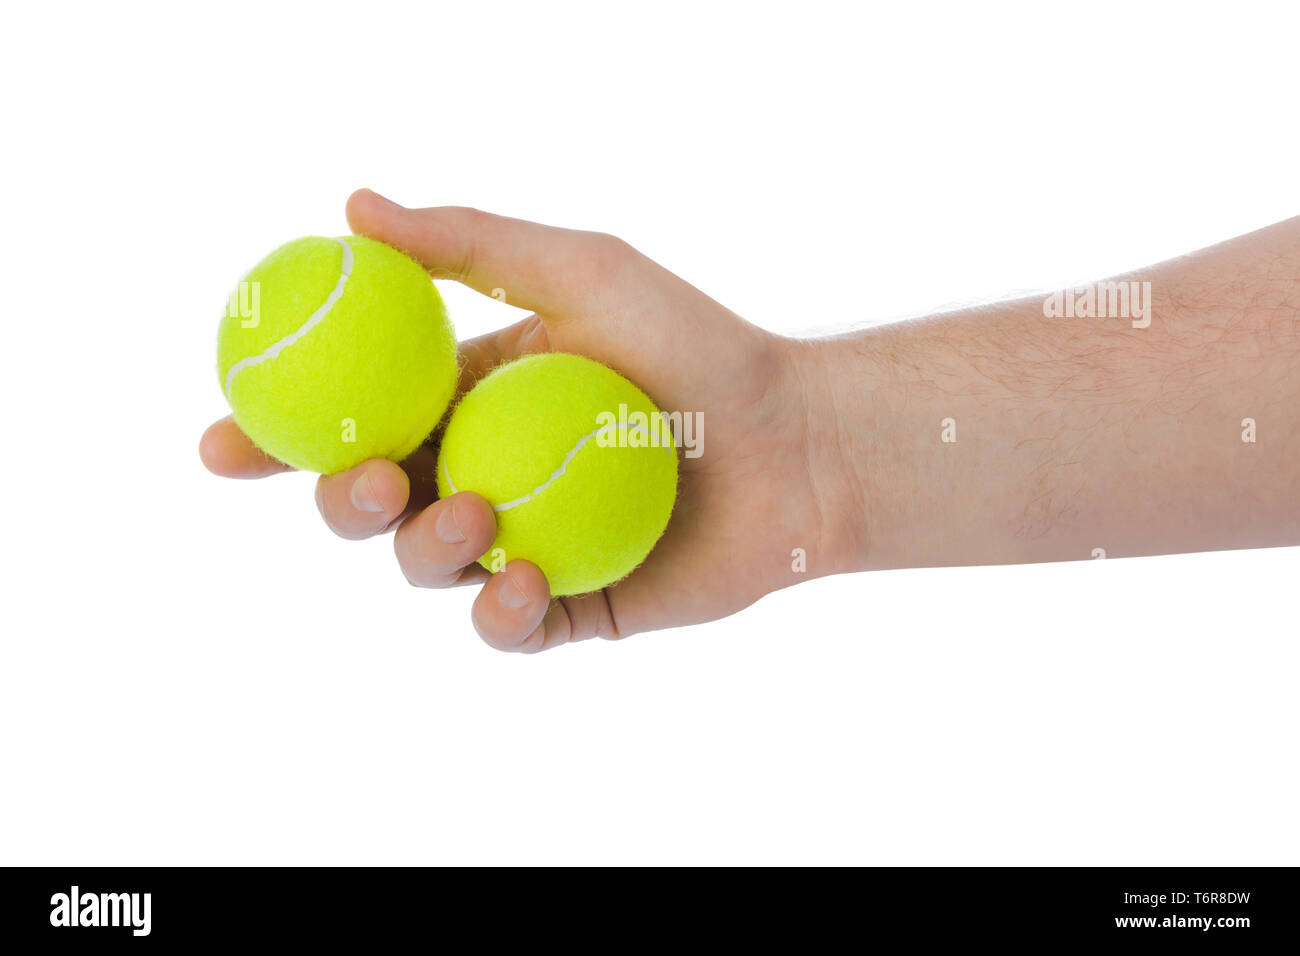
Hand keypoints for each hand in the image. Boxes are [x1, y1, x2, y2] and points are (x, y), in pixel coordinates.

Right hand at [201, 190, 863, 651]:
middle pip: (367, 504)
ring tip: (473, 516)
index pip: (351, 419)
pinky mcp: (567, 606)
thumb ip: (471, 246)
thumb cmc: (699, 346)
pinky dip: (497, 612)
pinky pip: (504, 626)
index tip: (225, 441)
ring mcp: (518, 542)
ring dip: (423, 551)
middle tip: (375, 481)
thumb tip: (353, 205)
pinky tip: (520, 583)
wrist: (796, 442)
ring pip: (423, 568)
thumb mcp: (585, 271)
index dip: (276, 437)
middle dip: (341, 501)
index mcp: (467, 400)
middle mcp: (480, 471)